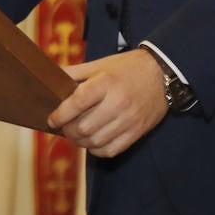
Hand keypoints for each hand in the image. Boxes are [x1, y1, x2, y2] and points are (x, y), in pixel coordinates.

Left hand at [48, 48, 167, 157]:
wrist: (163, 73)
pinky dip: (97, 150)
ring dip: (80, 142)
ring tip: (76, 135)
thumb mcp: (101, 64)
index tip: (52, 120)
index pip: (77, 102)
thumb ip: (75, 72)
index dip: (61, 114)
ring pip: (95, 142)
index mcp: (106, 83)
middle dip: (68, 130)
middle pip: (84, 127)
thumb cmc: (127, 67)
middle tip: (63, 127)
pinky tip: (92, 142)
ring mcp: (128, 120)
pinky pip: (111, 150)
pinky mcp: (137, 132)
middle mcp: (118, 103)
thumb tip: (51, 79)